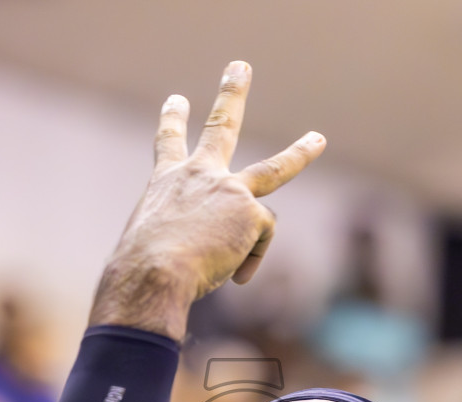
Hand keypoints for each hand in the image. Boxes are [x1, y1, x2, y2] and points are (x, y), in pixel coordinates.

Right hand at [90, 61, 325, 339]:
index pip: (169, 144)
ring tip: (318, 140)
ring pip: (275, 169)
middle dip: (231, 93)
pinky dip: (247, 261)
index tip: (177, 99)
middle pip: (222, 127)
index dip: (173, 120)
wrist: (154, 272)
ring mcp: (230, 190)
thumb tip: (208, 259)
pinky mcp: (252, 212)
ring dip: (300, 152)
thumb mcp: (153, 245)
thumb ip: (180, 241)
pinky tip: (233, 274)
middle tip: (240, 67)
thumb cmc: (144, 270)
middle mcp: (199, 175)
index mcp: (167, 182)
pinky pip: (259, 241)